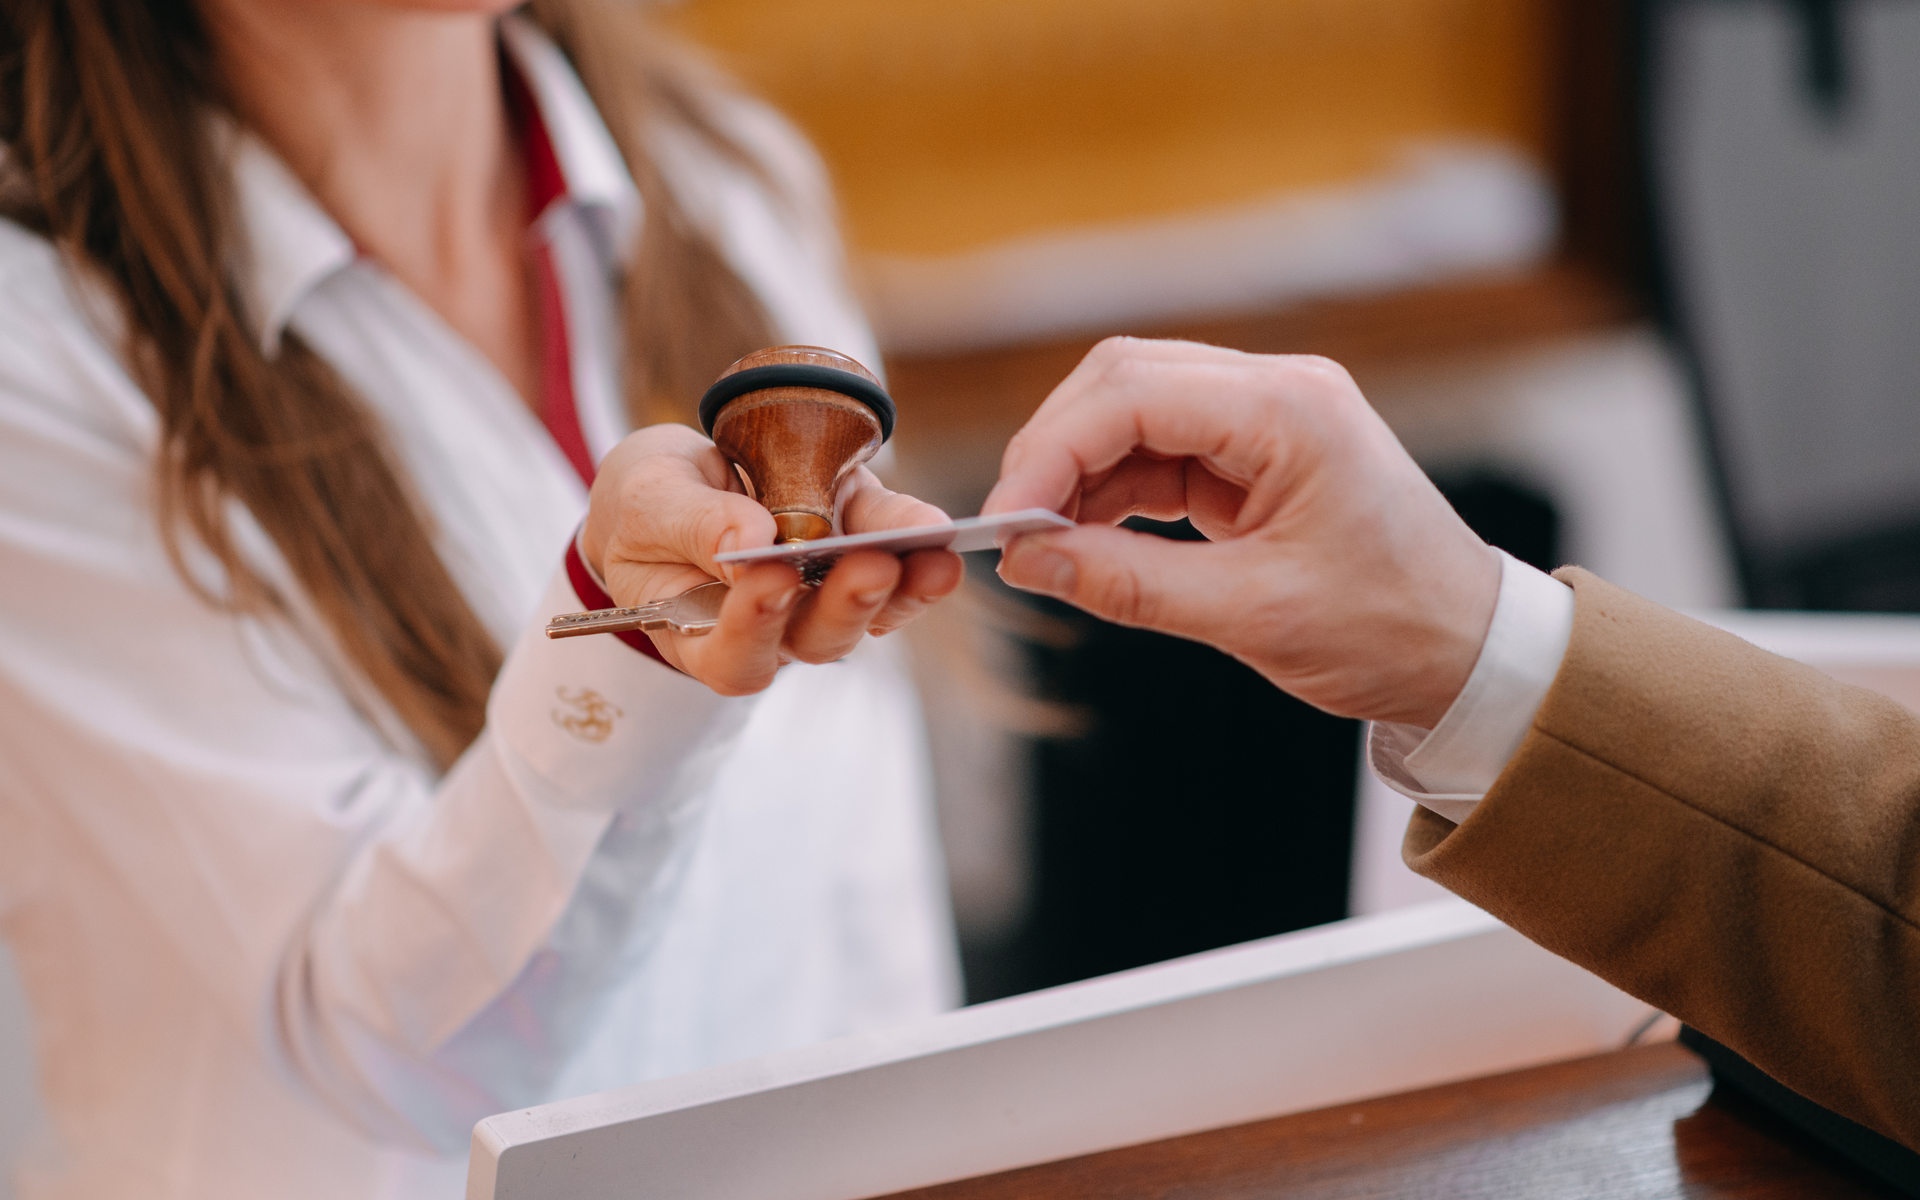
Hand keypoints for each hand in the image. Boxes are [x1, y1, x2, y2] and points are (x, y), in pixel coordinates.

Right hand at [581, 424, 963, 695]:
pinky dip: (920, 550)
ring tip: (928, 551)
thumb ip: (689, 524)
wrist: (683, 479)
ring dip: (902, 587)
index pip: (731, 655)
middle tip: (871, 567)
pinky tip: (938, 533)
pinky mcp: (857, 552)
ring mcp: (820, 597)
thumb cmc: (650, 503)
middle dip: (847, 605)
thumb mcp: (648, 499)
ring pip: (867, 612)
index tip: (771, 580)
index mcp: (700, 633)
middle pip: (814, 640)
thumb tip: (748, 543)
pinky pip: (897, 567)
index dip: (752, 628)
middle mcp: (770, 629)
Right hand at [981, 337, 1499, 727]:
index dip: (1051, 451)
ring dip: (1077, 473)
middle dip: (1054, 451)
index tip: (1005, 521)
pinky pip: (1158, 453)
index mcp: (1290, 410)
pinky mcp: (1254, 455)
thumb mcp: (1252, 617)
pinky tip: (1081, 540)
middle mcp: (1277, 391)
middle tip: (1012, 531)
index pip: (1132, 393)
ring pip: (1133, 413)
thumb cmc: (1390, 631)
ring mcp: (1266, 418)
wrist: (1469, 652)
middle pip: (1123, 382)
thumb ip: (1129, 585)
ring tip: (1041, 545)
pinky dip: (1110, 493)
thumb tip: (1029, 563)